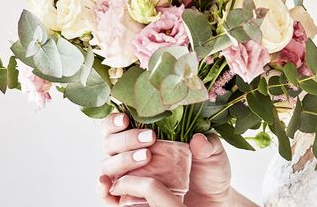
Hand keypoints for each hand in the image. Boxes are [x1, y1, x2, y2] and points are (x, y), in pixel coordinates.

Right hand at [96, 112, 232, 206]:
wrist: (212, 198)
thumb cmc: (208, 169)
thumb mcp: (213, 154)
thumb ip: (208, 145)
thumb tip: (198, 139)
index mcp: (146, 135)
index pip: (119, 124)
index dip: (116, 120)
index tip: (127, 118)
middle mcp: (131, 154)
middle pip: (111, 142)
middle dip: (127, 138)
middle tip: (150, 138)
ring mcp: (129, 176)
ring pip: (108, 165)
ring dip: (123, 160)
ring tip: (146, 156)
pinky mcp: (128, 198)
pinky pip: (108, 195)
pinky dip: (103, 190)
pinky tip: (106, 183)